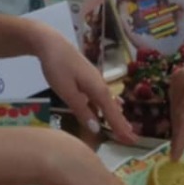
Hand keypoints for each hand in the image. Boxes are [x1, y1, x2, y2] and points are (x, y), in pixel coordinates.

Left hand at [32, 26, 136, 142]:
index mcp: (98, 89)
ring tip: (124, 128)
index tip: (131, 141)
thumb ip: (81, 110)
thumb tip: (96, 129)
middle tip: (132, 139)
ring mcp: (95, 81)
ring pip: (109, 102)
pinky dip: (108, 106)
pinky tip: (109, 108)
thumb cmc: (58, 67)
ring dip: (116, 116)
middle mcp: (101, 85)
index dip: (121, 128)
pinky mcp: (89, 78)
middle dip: (122, 124)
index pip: (112, 113)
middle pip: (114, 108)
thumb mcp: (67, 92)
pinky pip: (102, 97)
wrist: (51, 42)